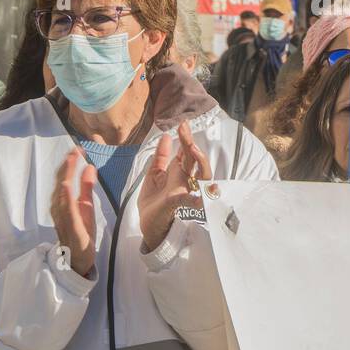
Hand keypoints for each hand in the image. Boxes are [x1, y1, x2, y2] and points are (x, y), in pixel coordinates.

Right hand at [50, 149, 96, 277]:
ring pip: (61, 193)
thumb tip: (90, 166)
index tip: (77, 148)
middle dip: (67, 165)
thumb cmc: (80, 233)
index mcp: (64, 202)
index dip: (70, 163)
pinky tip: (67, 185)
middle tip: (75, 150)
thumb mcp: (87, 206)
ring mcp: (63, 218)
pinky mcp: (70, 228)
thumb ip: (87, 187)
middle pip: (61, 182)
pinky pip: (67, 211)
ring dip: (66, 175)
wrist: (79, 260)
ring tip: (71, 160)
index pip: (65, 178)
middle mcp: (60, 209)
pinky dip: (66, 197)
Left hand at [138, 121, 212, 251]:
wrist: (148, 226)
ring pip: (201, 175)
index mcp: (177, 173)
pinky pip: (190, 201)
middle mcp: (185, 180)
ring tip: (192, 149)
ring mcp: (184, 192)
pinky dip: (196, 199)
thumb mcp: (153, 176)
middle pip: (194, 159)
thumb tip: (165, 136)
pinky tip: (199, 198)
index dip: (186, 138)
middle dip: (190, 143)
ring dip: (199, 162)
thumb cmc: (153, 203)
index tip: (183, 124)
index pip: (186, 152)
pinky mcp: (178, 204)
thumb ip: (160, 158)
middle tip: (184, 129)